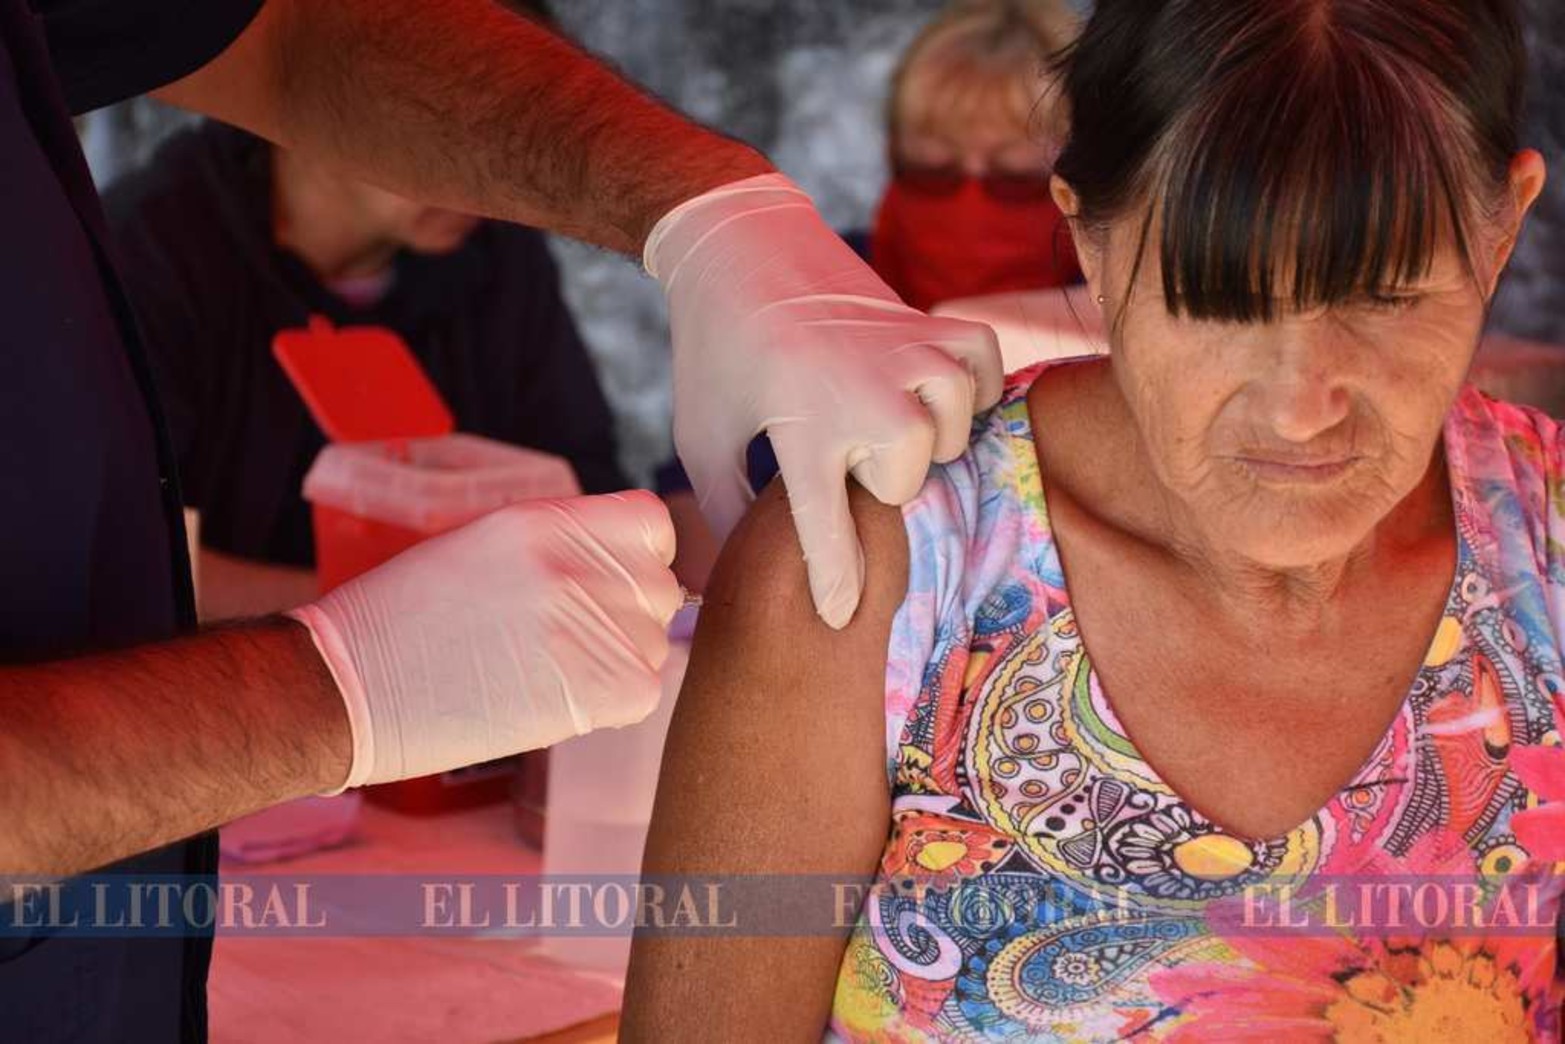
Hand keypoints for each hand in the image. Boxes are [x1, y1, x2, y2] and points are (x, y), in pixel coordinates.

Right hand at [288, 492, 679, 791]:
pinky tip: (555, 700)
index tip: (608, 583)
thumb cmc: (401, 621)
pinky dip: (611, 703)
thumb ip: (559, 546)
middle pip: (659, 588)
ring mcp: (590, 625)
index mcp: (545, 522)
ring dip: (616, 660)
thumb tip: (622, 570)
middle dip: (626, 615)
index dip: (636, 557)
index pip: (651, 524)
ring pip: (653, 643)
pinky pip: (644, 691)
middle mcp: (575, 565)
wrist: (344, 689)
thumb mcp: (483, 546)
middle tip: (564, 640)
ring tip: (546, 671)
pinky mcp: (598, 689)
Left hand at [645, 174, 1002, 628]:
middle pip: (905, 484)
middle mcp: (867, 393)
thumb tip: (730, 580)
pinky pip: (984, 375)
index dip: (837, 581)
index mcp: (802, 428)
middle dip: (875, 481)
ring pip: (950, 432)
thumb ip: (724, 510)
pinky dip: (966, 389)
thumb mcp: (701, 435)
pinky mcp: (936, 322)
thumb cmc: (717, 352)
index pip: (829, 529)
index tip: (840, 617)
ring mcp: (910, 353)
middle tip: (839, 449)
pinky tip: (926, 391)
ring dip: (920, 437)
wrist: (743, 248)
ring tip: (877, 418)